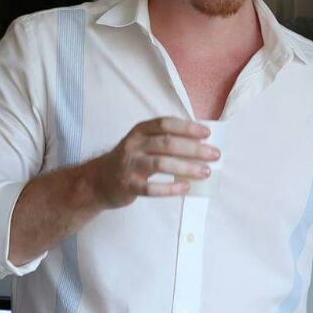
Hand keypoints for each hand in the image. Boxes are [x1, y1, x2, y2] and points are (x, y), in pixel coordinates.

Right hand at [86, 117, 217, 207]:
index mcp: (140, 131)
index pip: (165, 123)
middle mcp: (133, 145)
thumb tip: (201, 144)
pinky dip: (170, 188)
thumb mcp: (142, 143)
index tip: (207, 133)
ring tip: (205, 171)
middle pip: (167, 143)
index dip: (187, 127)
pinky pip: (151, 188)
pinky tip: (185, 187)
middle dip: (194, 149)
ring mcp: (129, 165)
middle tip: (214, 155)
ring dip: (186, 167)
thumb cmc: (129, 160)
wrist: (98, 181)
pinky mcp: (128, 185)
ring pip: (161, 163)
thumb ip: (164, 141)